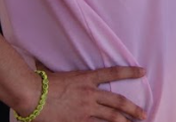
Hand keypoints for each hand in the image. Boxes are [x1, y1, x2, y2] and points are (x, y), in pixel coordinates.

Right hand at [31, 65, 146, 121]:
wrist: (31, 94)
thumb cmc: (39, 82)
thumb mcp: (54, 71)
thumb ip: (58, 71)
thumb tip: (42, 61)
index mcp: (86, 78)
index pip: (113, 73)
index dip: (130, 72)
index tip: (143, 72)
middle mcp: (90, 94)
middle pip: (118, 101)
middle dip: (133, 108)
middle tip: (143, 113)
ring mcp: (85, 109)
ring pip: (111, 117)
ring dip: (124, 121)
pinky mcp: (78, 121)